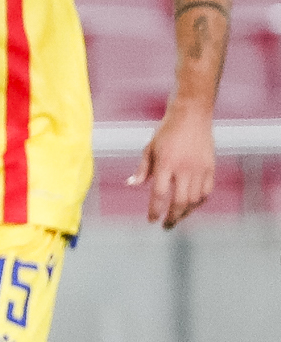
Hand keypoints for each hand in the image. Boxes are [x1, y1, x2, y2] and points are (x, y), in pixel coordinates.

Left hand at [130, 107, 216, 227]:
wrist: (191, 116)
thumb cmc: (167, 131)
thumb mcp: (149, 149)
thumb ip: (142, 170)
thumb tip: (131, 185)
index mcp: (165, 164)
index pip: (159, 194)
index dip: (155, 210)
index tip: (151, 220)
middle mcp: (184, 168)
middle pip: (179, 201)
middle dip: (172, 217)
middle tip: (166, 225)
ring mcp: (200, 168)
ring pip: (195, 199)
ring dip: (185, 212)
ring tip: (177, 217)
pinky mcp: (211, 167)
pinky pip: (207, 191)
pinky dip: (199, 202)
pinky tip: (191, 206)